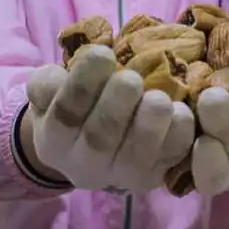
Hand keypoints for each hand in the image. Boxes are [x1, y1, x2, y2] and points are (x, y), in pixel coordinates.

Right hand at [24, 46, 194, 191]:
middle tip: (130, 79)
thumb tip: (57, 76)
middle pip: (98, 139)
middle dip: (116, 106)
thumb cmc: (75, 106)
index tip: (103, 53)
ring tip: (158, 99)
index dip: (83, 84)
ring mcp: (121, 175)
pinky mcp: (154, 175)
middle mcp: (84, 165)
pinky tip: (181, 112)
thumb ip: (48, 82)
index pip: (65, 114)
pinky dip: (178, 136)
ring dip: (149, 126)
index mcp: (55, 140)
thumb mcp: (52, 91)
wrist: (92, 147)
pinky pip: (169, 159)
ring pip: (135, 157)